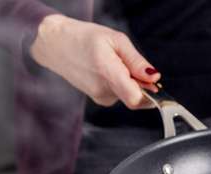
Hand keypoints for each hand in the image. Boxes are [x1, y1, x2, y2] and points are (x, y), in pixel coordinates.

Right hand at [30, 14, 159, 108]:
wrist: (55, 44)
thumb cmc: (83, 38)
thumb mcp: (115, 39)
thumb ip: (136, 61)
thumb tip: (154, 77)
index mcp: (107, 72)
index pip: (136, 98)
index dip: (151, 94)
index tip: (155, 84)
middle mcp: (103, 90)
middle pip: (135, 99)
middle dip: (143, 86)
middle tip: (135, 67)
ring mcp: (99, 97)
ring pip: (127, 96)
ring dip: (130, 83)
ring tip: (116, 64)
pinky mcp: (98, 99)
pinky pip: (119, 95)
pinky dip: (121, 85)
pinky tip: (110, 70)